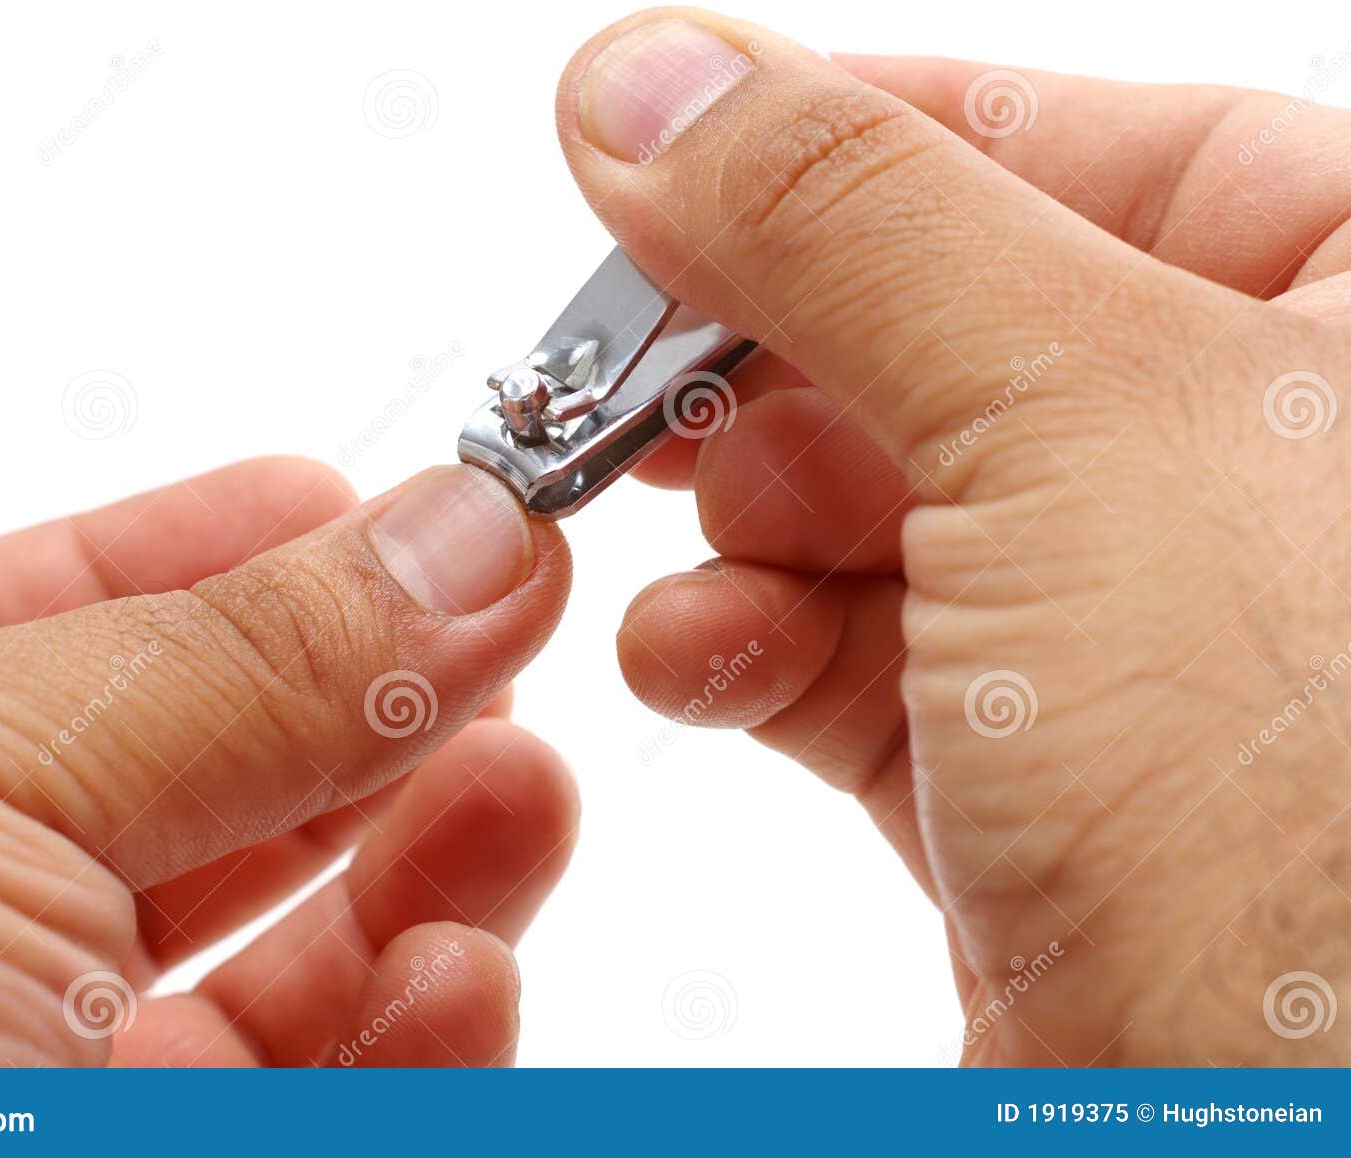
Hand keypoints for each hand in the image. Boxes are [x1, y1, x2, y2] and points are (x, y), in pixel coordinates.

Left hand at [0, 460, 575, 1065]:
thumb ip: (236, 656)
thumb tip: (455, 532)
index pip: (21, 629)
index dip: (199, 553)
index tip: (354, 502)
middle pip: (188, 791)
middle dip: (359, 700)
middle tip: (501, 619)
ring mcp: (38, 1087)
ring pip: (282, 962)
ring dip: (427, 863)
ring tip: (521, 783)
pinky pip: (328, 1095)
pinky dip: (416, 1035)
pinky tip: (455, 969)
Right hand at [561, 8, 1350, 1062]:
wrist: (1276, 1139)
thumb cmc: (1315, 810)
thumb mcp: (1078, 418)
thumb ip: (851, 221)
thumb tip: (649, 82)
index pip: (1056, 142)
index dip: (834, 143)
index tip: (650, 147)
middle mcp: (1252, 470)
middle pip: (930, 331)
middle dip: (755, 361)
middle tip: (614, 371)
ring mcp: (1131, 634)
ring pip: (868, 507)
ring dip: (732, 520)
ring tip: (656, 534)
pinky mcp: (1028, 779)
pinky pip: (851, 662)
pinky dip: (747, 650)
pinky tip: (698, 660)